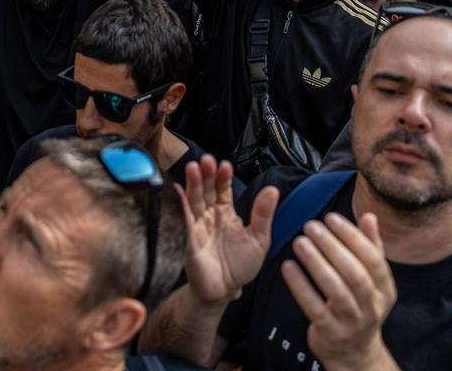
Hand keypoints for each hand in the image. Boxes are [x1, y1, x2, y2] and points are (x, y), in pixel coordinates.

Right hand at [178, 155, 277, 305]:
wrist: (225, 290)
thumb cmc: (241, 266)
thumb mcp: (259, 238)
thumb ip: (263, 214)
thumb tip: (273, 190)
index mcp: (227, 213)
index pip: (224, 189)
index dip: (223, 177)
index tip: (225, 165)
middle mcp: (211, 216)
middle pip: (207, 190)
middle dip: (207, 174)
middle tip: (208, 160)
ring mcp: (199, 225)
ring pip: (195, 199)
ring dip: (194, 183)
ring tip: (195, 167)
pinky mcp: (190, 237)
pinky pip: (186, 217)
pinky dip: (182, 202)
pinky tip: (179, 188)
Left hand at [281, 213, 396, 369]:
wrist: (353, 352)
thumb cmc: (359, 306)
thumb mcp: (372, 281)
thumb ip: (371, 248)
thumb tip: (369, 217)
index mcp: (385, 289)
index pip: (373, 258)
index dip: (352, 236)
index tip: (330, 218)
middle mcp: (372, 306)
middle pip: (354, 273)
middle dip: (331, 246)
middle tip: (310, 226)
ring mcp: (352, 321)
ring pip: (336, 290)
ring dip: (316, 263)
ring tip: (299, 242)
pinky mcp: (331, 332)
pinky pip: (314, 307)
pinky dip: (300, 286)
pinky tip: (288, 267)